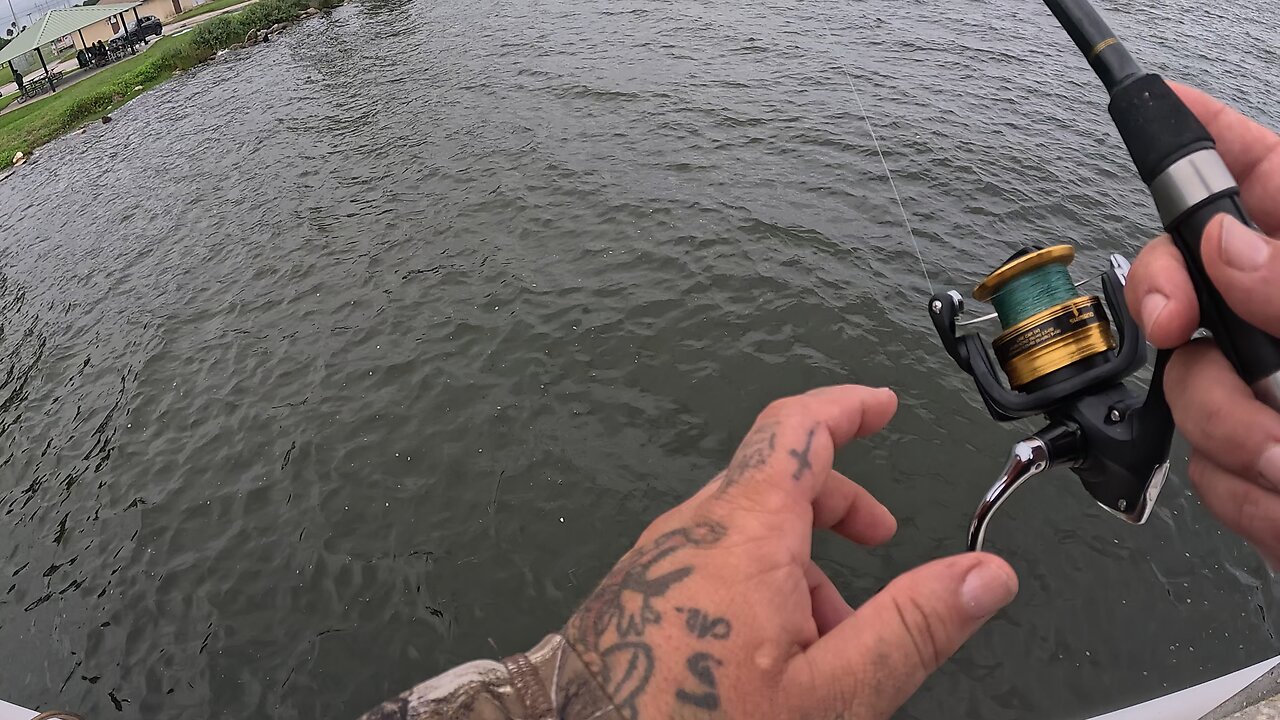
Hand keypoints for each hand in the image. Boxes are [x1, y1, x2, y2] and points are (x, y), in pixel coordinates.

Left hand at [563, 386, 1017, 719]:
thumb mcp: (832, 691)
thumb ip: (912, 626)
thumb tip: (985, 575)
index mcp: (747, 529)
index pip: (799, 428)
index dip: (847, 408)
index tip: (880, 405)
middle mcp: (696, 526)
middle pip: (777, 479)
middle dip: (838, 501)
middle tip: (881, 539)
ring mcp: (660, 556)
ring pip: (744, 528)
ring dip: (800, 559)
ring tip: (832, 636)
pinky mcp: (639, 588)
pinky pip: (709, 560)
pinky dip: (757, 580)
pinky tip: (772, 651)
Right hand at [1124, 82, 1279, 564]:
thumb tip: (1230, 250)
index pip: (1249, 169)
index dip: (1196, 134)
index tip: (1156, 107)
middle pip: (1180, 277)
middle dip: (1170, 310)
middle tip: (1181, 325)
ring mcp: (1268, 389)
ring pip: (1186, 387)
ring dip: (1236, 431)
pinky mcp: (1255, 460)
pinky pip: (1207, 468)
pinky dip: (1249, 496)